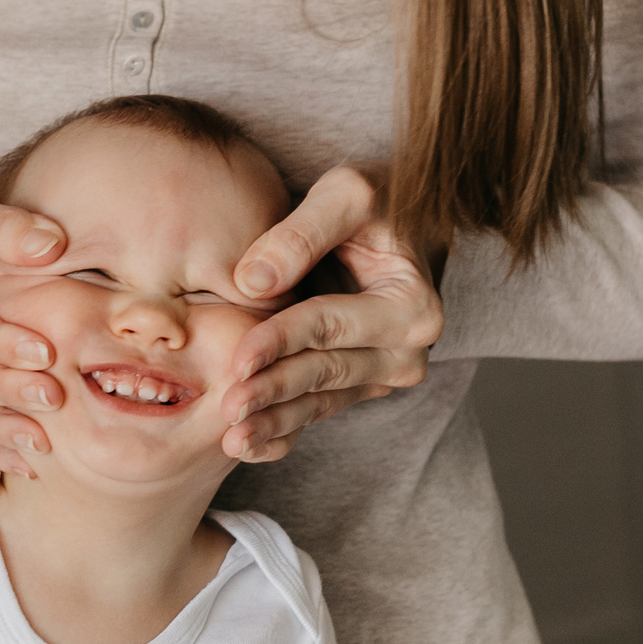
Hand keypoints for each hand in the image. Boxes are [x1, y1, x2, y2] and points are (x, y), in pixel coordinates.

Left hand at [222, 165, 441, 461]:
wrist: (399, 225)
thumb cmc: (373, 204)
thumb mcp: (345, 195)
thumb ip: (300, 233)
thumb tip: (252, 281)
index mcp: (412, 305)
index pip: (333, 325)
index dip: (283, 341)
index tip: (238, 359)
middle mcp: (407, 350)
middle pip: (327, 372)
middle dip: (275, 391)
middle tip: (229, 408)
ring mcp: (384, 373)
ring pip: (322, 401)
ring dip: (276, 422)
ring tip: (232, 440)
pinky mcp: (360, 384)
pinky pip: (321, 411)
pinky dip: (285, 432)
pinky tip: (249, 449)